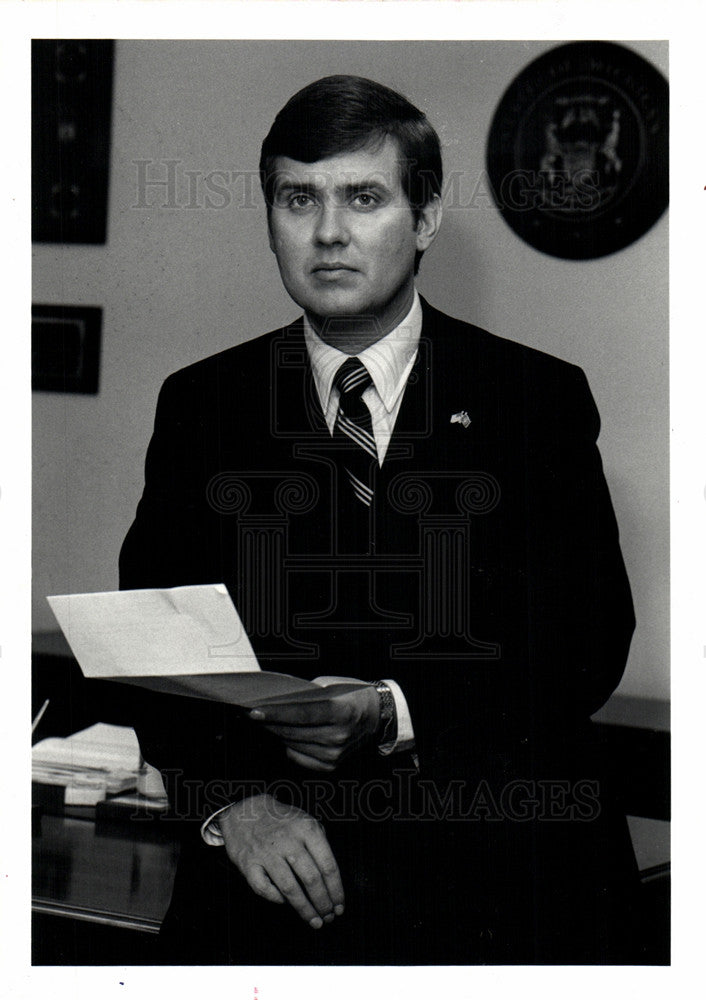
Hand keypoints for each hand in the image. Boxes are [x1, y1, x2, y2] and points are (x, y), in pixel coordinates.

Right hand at [218, 793, 344, 928]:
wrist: (246, 811)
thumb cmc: (281, 820)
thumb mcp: (306, 820)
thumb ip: (319, 843)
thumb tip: (330, 877)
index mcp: (307, 830)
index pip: (328, 865)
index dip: (336, 890)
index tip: (340, 906)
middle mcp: (288, 841)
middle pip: (311, 879)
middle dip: (323, 903)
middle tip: (329, 917)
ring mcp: (267, 853)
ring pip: (290, 889)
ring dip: (305, 909)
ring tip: (315, 921)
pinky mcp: (248, 863)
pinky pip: (264, 889)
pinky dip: (276, 899)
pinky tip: (285, 903)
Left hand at [249, 677, 379, 770]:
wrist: (376, 716)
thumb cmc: (351, 695)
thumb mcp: (331, 685)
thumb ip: (306, 694)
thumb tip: (277, 701)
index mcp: (341, 711)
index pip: (301, 714)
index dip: (276, 713)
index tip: (254, 711)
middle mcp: (338, 736)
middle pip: (293, 732)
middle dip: (270, 723)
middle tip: (254, 714)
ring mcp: (335, 754)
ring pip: (293, 745)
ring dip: (277, 734)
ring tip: (268, 722)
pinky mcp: (331, 765)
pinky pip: (299, 757)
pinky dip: (290, 745)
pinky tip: (287, 735)